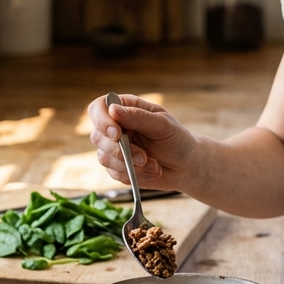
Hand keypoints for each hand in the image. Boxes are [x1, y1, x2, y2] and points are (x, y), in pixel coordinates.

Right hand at [86, 93, 201, 191]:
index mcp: (125, 109)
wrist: (186, 166)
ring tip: (154, 165)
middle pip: (97, 136)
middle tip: (144, 157)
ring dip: (130, 165)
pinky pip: (114, 173)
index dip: (102, 121)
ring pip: (104, 158)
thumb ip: (138, 117)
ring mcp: (113, 148)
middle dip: (120, 151)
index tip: (116, 134)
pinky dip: (134, 175)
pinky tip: (151, 172)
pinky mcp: (117, 168)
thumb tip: (113, 109)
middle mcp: (115, 127)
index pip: (98, 108)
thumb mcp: (163, 125)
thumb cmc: (177, 139)